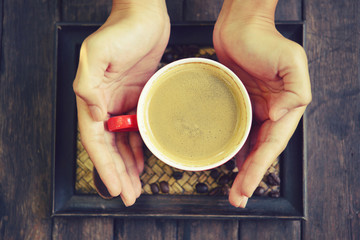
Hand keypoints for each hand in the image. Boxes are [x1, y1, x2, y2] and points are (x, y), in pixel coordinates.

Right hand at [73, 0, 169, 205]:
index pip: (96, 142)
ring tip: (136, 185)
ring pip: (122, 143)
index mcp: (92, 98)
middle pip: (109, 148)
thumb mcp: (99, 52)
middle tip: (128, 195)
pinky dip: (139, 148)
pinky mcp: (138, 99)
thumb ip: (88, 84)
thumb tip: (93, 115)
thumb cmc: (122, 29)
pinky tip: (143, 160)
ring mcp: (122, 103)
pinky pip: (136, 130)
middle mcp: (105, 105)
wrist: (145, 17)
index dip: (105, 168)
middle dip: (118, 174)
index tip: (116, 187)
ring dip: (128, 166)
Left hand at [213, 0, 310, 207]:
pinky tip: (229, 162)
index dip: (259, 169)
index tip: (247, 188)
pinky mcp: (237, 103)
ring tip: (233, 190)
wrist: (240, 26)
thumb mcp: (290, 61)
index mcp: (285, 107)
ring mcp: (253, 109)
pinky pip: (236, 131)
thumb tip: (282, 115)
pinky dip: (234, 149)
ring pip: (248, 146)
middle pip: (260, 152)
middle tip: (237, 198)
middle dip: (249, 178)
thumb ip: (295, 90)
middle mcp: (270, 112)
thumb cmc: (264, 39)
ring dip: (241, 169)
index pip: (271, 146)